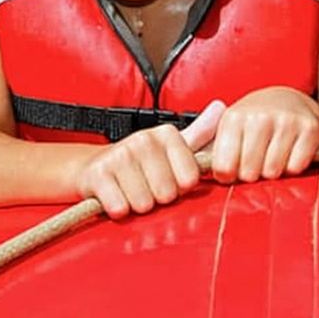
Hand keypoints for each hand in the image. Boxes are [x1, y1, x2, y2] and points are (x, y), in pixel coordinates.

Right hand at [77, 100, 224, 218]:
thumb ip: (201, 133)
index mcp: (167, 134)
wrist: (95, 168)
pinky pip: (120, 207)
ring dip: (137, 205)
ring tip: (130, 191)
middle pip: (168, 194)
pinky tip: (115, 196)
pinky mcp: (98, 174)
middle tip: (146, 187)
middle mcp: (144, 138)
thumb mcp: (171, 148)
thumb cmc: (141, 164)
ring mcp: (120, 155)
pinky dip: (118, 209)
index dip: (179, 188)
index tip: (168, 179)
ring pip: (145, 203)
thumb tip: (223, 108)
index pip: (190, 179)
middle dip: (158, 198)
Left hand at [208, 87, 318, 184]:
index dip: (229, 175)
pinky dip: (294, 167)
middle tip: (257, 161)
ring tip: (273, 155)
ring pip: (273, 172)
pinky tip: (291, 152)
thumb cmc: (256, 119)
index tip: (234, 169)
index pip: (224, 167)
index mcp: (234, 117)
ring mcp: (286, 121)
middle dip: (253, 174)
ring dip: (274, 171)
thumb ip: (214, 149)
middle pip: (249, 173)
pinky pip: (296, 168)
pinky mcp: (310, 129)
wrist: (292, 99)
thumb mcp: (231, 127)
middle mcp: (259, 116)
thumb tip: (199, 173)